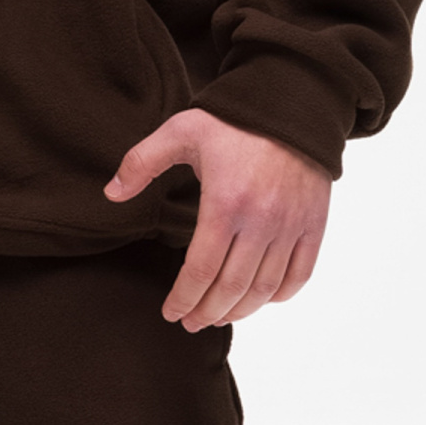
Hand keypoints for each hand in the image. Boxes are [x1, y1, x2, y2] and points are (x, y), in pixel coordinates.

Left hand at [104, 110, 331, 329]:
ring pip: (264, 287)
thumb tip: (111, 194)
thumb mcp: (180, 131)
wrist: (292, 102)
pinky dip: (280, 295)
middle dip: (207, 313)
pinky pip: (300, 273)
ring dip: (240, 311)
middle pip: (231, 288)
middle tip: (191, 323)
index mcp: (225, 202)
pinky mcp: (314, 223)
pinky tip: (261, 300)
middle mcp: (261, 220)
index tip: (171, 313)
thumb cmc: (233, 119)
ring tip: (219, 317)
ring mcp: (291, 224)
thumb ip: (141, 162)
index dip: (183, 299)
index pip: (201, 270)